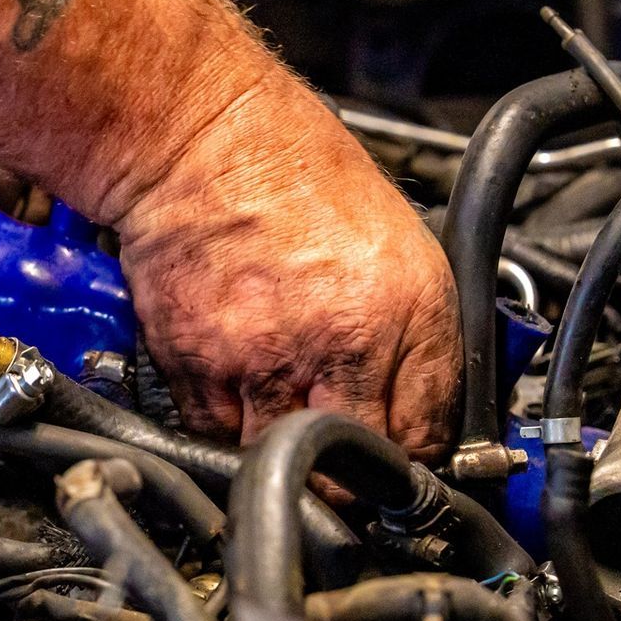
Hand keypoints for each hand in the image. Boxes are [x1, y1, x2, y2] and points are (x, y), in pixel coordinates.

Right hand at [112, 79, 461, 460]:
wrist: (199, 140)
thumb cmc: (293, 174)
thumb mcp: (398, 241)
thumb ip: (415, 330)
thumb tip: (421, 410)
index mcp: (401, 306)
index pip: (425, 434)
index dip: (414, 457)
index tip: (400, 463)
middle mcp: (337, 338)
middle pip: (354, 466)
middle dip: (353, 480)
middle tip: (344, 467)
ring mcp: (260, 357)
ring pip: (282, 459)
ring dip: (286, 454)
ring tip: (285, 420)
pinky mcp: (196, 365)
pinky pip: (216, 436)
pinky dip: (227, 430)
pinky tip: (236, 390)